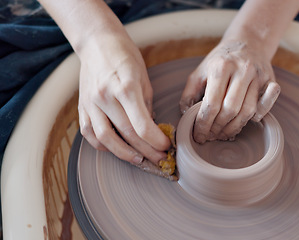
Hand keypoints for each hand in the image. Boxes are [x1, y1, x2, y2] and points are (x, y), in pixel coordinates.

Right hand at [77, 32, 169, 163]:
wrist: (97, 43)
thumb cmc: (125, 57)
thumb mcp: (144, 78)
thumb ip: (146, 105)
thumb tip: (152, 130)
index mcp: (126, 87)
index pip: (141, 125)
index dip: (155, 141)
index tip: (166, 146)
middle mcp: (106, 97)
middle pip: (127, 134)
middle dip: (147, 151)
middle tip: (159, 158)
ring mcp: (91, 103)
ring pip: (106, 139)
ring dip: (125, 154)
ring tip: (140, 159)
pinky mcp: (82, 107)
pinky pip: (91, 134)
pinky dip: (104, 146)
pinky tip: (117, 149)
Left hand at [179, 39, 279, 142]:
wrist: (248, 43)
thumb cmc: (221, 61)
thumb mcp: (200, 72)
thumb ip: (190, 93)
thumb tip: (185, 115)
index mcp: (221, 66)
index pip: (212, 104)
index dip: (204, 124)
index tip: (199, 136)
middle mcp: (242, 69)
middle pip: (231, 110)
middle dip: (218, 128)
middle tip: (211, 136)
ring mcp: (259, 75)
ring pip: (248, 111)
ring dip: (234, 127)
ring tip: (223, 133)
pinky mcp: (271, 81)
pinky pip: (265, 106)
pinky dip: (256, 117)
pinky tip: (243, 121)